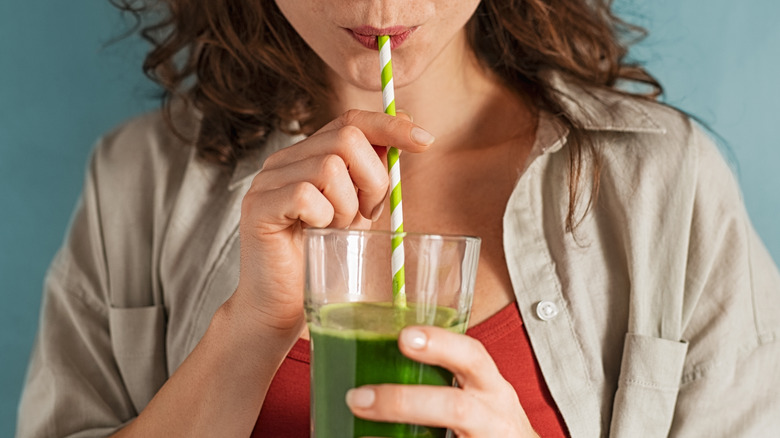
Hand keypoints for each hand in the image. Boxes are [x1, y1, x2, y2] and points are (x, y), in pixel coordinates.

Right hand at [229, 110, 432, 336]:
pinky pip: (306, 195)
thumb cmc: (322, 258)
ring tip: (338, 230)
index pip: (350, 120)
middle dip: (374, 180)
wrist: (283, 306)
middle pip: (347, 138)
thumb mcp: (358, 209)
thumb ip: (373, 171)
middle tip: (368, 215)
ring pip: (329, 168)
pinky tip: (318, 234)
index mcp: (308, 156)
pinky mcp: (258, 207)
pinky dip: (324, 218)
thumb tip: (408, 127)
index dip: (389, 126)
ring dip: (348, 206)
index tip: (425, 141)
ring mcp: (267, 181)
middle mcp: (284, 161)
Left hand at [346, 326, 539, 436]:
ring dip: (397, 422)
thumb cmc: (492, 423)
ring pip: (448, 426)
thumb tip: (378, 366)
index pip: (473, 357)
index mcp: (492, 389)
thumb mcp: (482, 396)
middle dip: (404, 402)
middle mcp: (493, 417)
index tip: (404, 336)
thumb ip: (445, 379)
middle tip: (358, 398)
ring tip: (359, 417)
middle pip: (456, 408)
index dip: (441, 344)